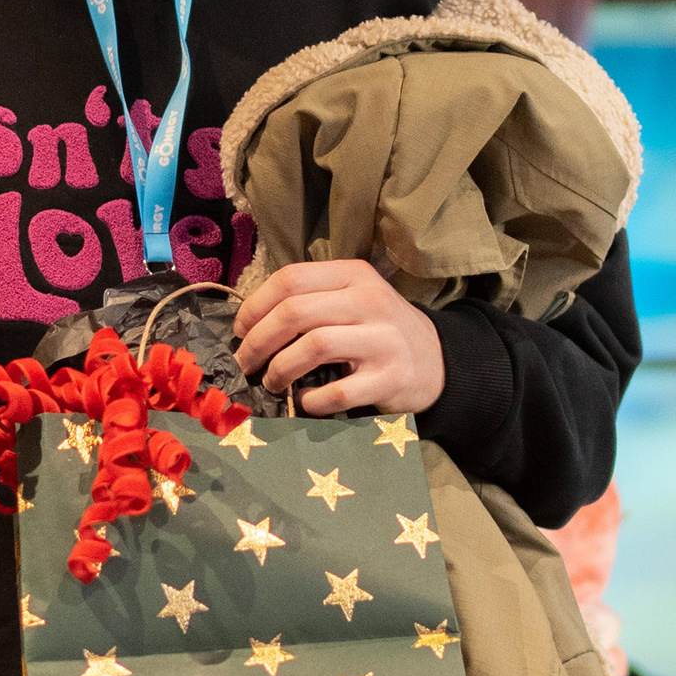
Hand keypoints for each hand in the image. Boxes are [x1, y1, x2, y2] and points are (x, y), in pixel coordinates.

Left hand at [233, 260, 444, 415]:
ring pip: (313, 346)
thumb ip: (310, 299)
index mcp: (354, 274)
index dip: (255, 307)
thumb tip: (248, 323)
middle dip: (258, 341)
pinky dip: (311, 401)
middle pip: (295, 312)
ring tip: (272, 382)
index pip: (290, 279)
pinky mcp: (391, 379)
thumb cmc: (377, 329)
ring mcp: (384, 340)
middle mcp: (370, 301)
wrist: (435, 361)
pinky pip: (338, 392)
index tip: (240, 331)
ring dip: (279, 369)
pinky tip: (304, 401)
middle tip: (246, 363)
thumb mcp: (351, 298)